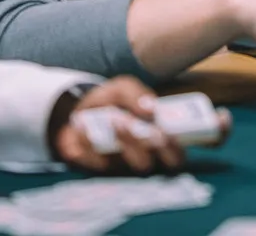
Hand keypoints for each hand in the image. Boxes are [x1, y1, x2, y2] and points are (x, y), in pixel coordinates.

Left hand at [49, 77, 185, 173]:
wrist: (80, 109)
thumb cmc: (113, 101)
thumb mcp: (125, 88)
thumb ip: (138, 94)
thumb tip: (150, 108)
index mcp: (157, 143)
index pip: (175, 157)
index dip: (172, 149)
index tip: (163, 131)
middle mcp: (139, 160)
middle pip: (146, 166)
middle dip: (140, 145)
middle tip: (135, 124)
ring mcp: (115, 166)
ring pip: (120, 167)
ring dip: (117, 143)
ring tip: (113, 118)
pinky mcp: (92, 167)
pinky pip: (90, 162)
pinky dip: (86, 142)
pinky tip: (81, 125)